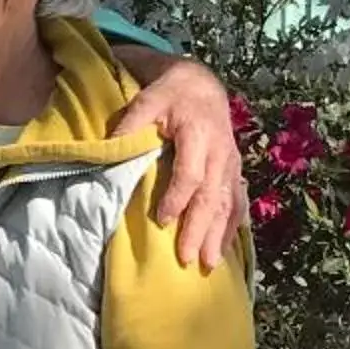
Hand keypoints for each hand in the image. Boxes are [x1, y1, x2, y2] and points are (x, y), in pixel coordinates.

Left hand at [110, 54, 246, 269]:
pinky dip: (233, 225)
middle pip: (211, 196)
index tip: (162, 221)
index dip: (177, 199)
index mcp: (199, 134)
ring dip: (219, 235)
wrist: (201, 84)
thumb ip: (132, 121)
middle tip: (187, 258)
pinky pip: (238, 201)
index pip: (190, 174)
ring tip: (209, 264)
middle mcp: (220, 152)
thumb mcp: (147, 99)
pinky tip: (226, 247)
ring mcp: (231, 163)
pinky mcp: (235, 170)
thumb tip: (111, 146)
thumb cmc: (170, 94)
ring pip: (228, 203)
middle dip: (200, 229)